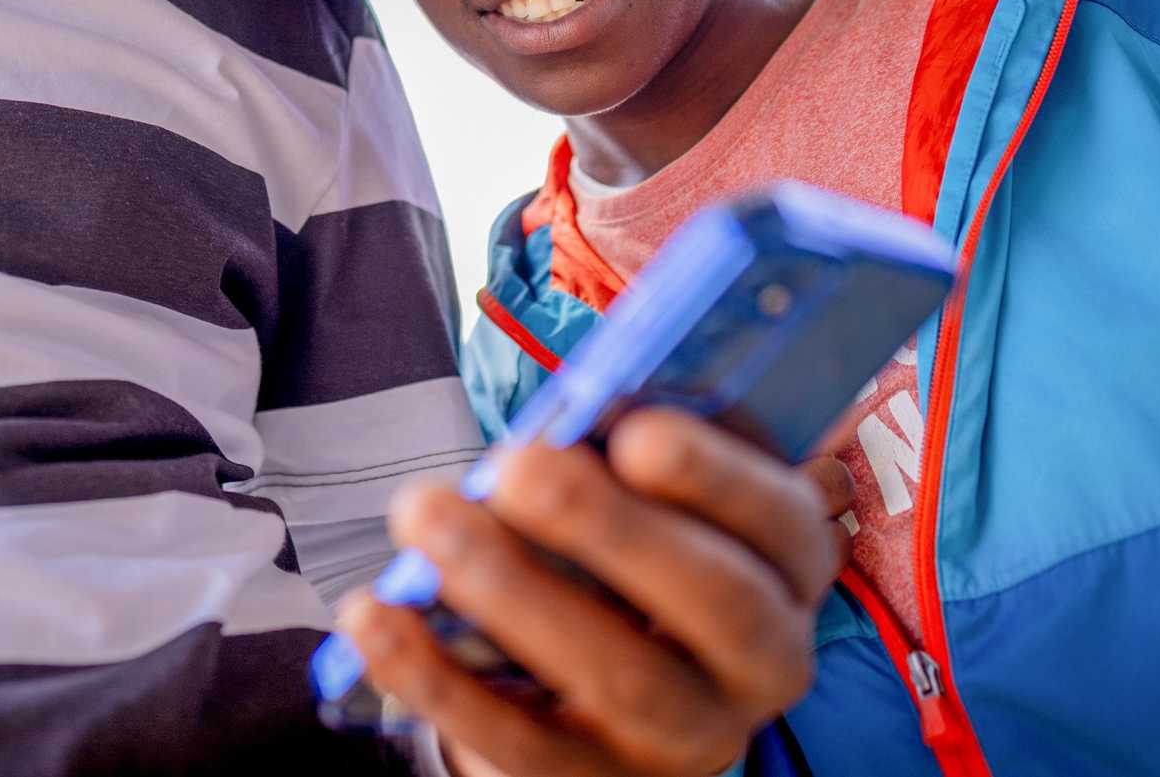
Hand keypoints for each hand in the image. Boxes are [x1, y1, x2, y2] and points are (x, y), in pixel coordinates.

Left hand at [339, 410, 853, 776]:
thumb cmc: (618, 548)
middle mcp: (761, 665)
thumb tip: (564, 415)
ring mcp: (684, 741)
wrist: (595, 692)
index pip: (782, 522)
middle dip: (610, 529)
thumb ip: (619, 449)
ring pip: (617, 677)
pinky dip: (436, 679)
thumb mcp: (642, 492)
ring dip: (512, 590)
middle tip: (513, 467)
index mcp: (787, 567)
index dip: (716, 477)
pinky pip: (519, 746)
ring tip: (426, 517)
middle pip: (714, 604)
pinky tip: (372, 616)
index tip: (635, 433)